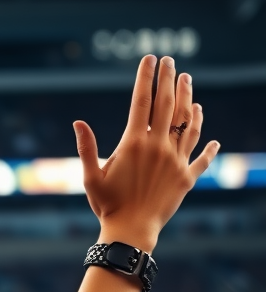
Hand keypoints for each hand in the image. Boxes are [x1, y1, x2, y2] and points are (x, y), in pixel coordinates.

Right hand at [74, 55, 218, 253]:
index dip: (146, 78)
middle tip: (171, 61)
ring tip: (188, 82)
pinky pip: (202, 158)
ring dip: (189, 99)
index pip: (141, 102)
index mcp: (133, 144)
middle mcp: (158, 147)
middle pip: (167, 105)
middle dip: (169, 79)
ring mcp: (175, 161)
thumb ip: (87, 148)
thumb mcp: (90, 177)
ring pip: (188, 123)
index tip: (149, 59)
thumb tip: (77, 123)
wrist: (130, 232)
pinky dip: (208, 147)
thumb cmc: (107, 206)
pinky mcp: (187, 178)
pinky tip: (214, 139)